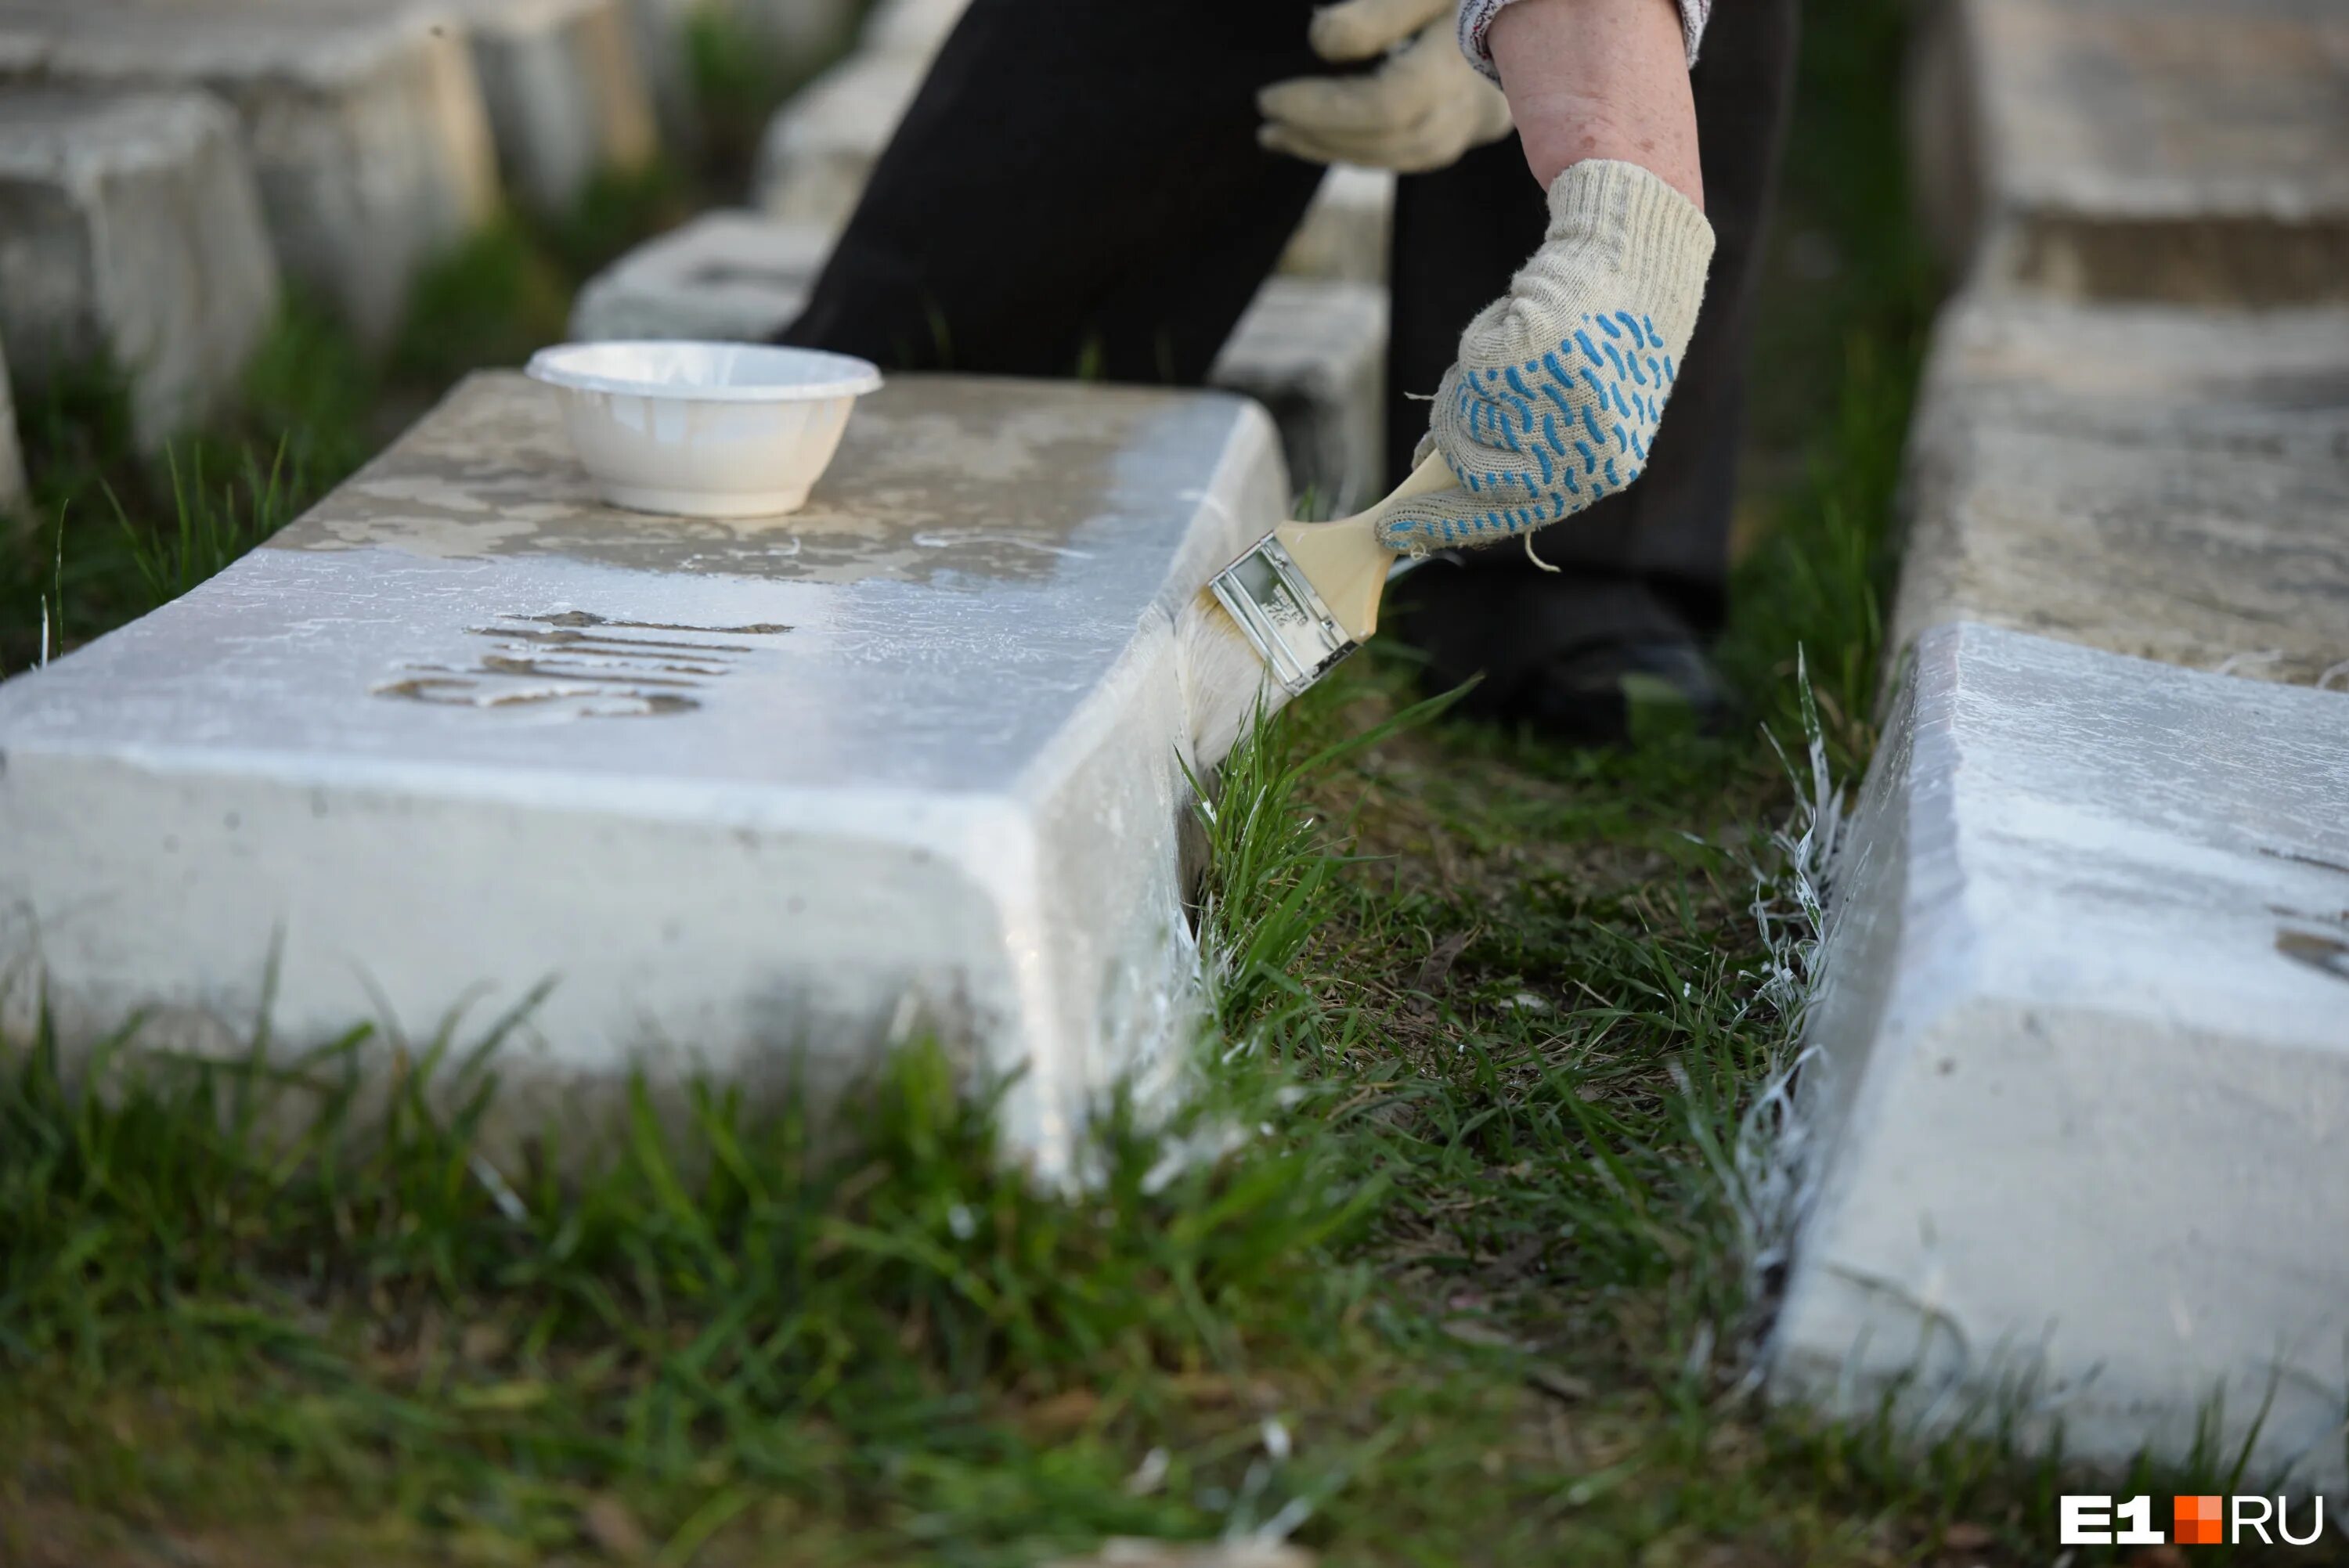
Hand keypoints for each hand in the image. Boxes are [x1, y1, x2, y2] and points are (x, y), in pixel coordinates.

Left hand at [1257, 0, 1514, 173]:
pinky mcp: (1468, 130)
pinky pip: (1409, 153)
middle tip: (1265, 121)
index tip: (1270, 97)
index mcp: (1461, 60)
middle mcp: (1474, 103)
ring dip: (1332, 148)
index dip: (1324, 109)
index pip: (1387, 105)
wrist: (1529, 10)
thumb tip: (1321, 43)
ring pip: (1397, 154)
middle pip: (1388, 138)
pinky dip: (1360, 148)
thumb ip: (1376, 12)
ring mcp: (1475, 123)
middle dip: (1319, 135)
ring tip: (1279, 136)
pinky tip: (1318, 139)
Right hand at [1376, 159, 1714, 551]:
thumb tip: (1429, 469)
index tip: (1393, 530)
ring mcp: (1555, 403)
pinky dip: (1483, 337)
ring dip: (1474, 383)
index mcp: (1600, 472)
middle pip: (1472, 471)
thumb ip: (1517, 449)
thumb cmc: (1604, 342)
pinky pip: (1470, 366)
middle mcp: (1582, 447)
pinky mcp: (1530, 354)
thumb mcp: (1571, 412)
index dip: (1443, 522)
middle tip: (1428, 442)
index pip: (1506, 514)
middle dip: (1449, 445)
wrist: (1638, 264)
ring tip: (1516, 354)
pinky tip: (1522, 320)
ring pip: (1468, 413)